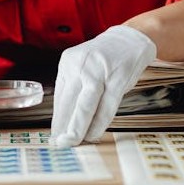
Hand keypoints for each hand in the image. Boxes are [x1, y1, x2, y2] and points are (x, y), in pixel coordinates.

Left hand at [50, 25, 156, 146]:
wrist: (129, 39)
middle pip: (68, 102)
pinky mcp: (117, 79)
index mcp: (68, 62)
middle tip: (60, 145)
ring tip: (73, 143)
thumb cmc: (103, 59)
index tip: (54, 136)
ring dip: (78, 128)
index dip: (57, 120)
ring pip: (85, 106)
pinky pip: (106, 107)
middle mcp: (80, 66)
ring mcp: (99, 72)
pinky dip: (99, 123)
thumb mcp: (82, 66)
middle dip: (63, 127)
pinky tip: (94, 134)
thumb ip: (74, 89)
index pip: (59, 97)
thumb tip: (65, 121)